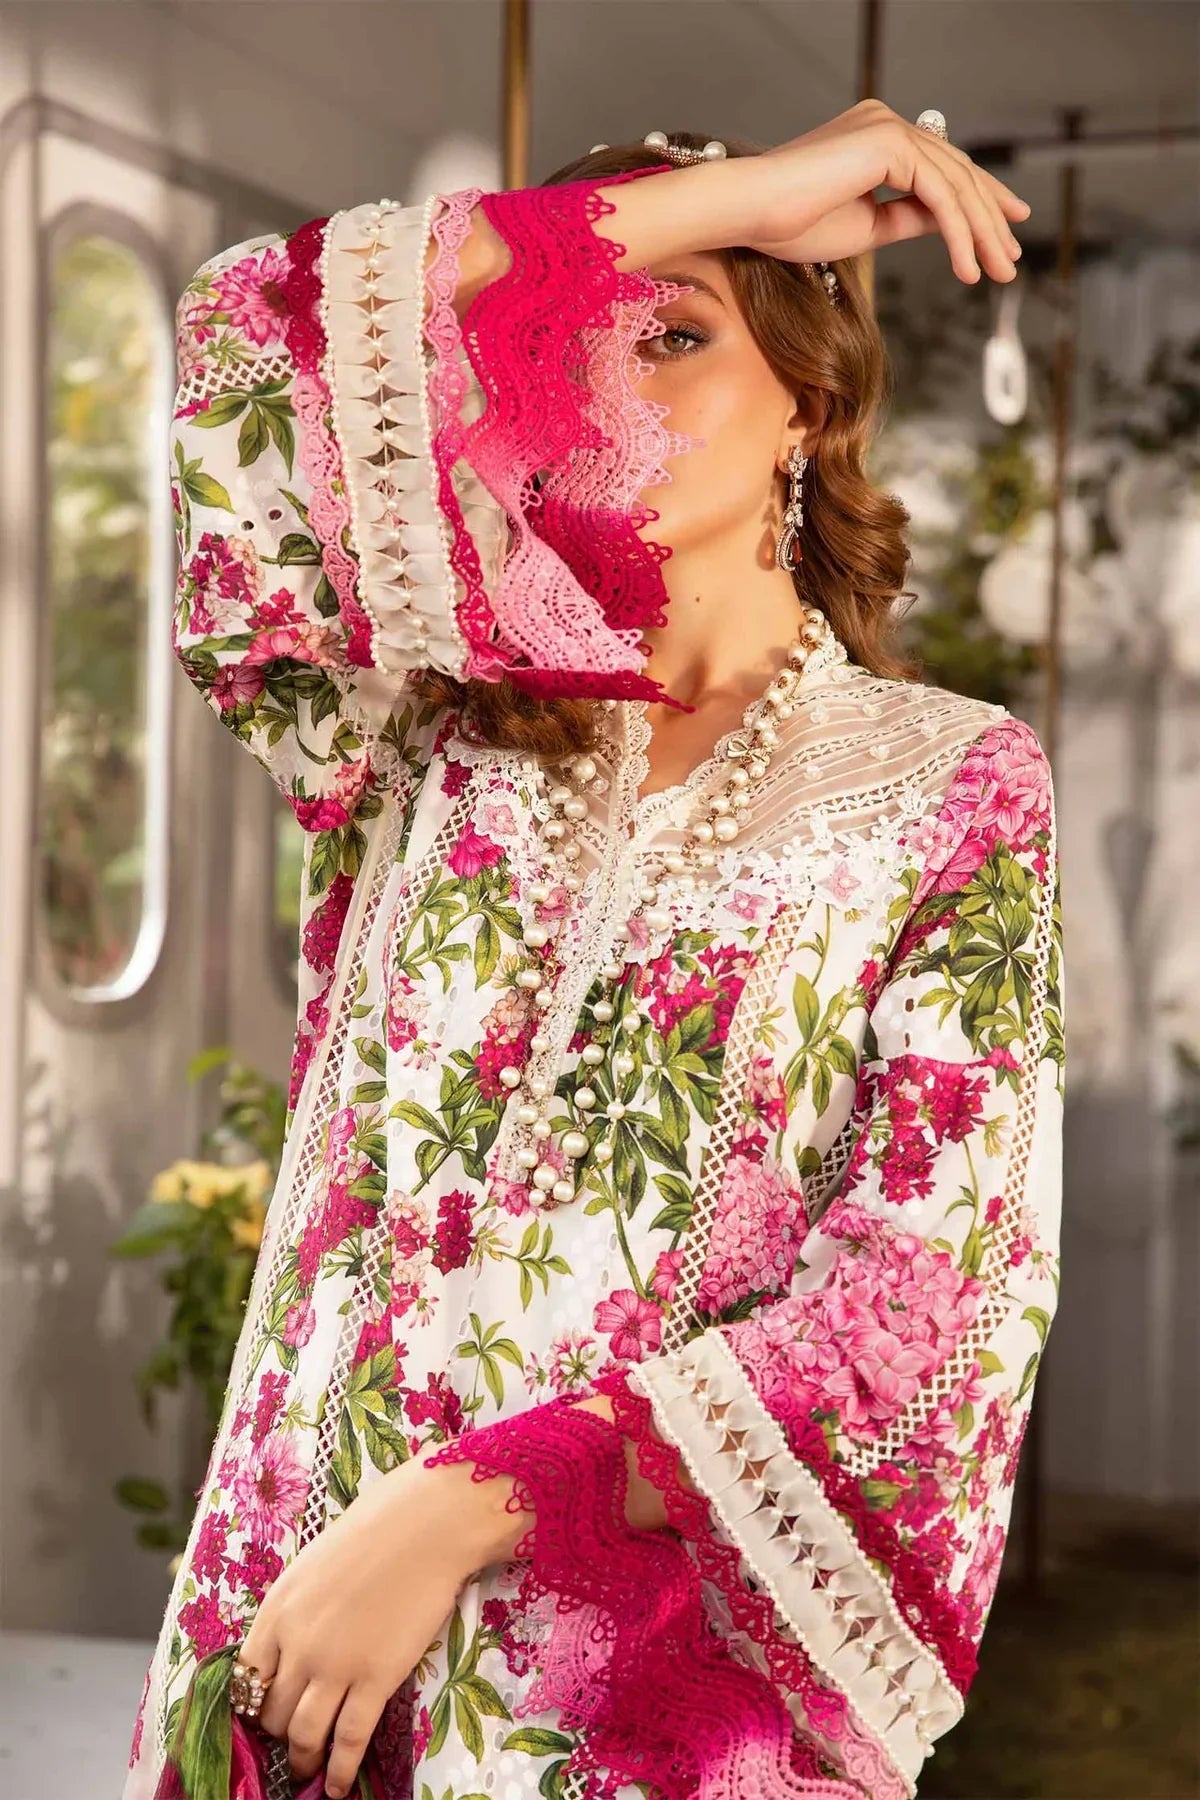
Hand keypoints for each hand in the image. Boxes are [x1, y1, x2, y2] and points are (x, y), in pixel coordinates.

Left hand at [239, 1448, 526, 1797]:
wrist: (426, 1525)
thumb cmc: (376, 1530)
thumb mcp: (314, 1565)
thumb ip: (298, 1608)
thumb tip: (293, 1644)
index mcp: (277, 1610)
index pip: (246, 1678)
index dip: (253, 1704)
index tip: (263, 1715)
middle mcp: (297, 1644)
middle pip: (272, 1711)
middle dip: (278, 1733)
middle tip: (290, 1741)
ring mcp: (335, 1665)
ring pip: (303, 1734)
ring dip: (302, 1760)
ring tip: (308, 1773)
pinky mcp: (375, 1680)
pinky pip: (349, 1740)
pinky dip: (340, 1771)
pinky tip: (339, 1787)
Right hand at [740, 100, 1028, 282]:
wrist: (751, 212)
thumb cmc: (789, 224)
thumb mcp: (865, 226)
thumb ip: (907, 220)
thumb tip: (946, 225)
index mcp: (878, 137)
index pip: (943, 168)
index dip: (979, 203)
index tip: (1003, 235)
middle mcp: (888, 122)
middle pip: (958, 173)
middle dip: (990, 221)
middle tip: (1010, 262)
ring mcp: (889, 127)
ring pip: (955, 185)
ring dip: (981, 234)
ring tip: (997, 273)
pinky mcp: (888, 143)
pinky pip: (939, 194)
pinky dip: (958, 235)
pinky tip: (967, 268)